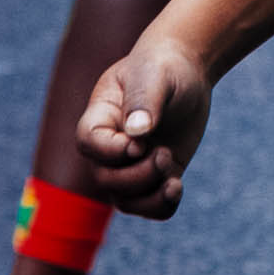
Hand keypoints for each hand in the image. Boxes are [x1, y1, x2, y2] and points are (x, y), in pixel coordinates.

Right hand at [76, 38, 211, 219]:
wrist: (184, 72)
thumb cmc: (163, 68)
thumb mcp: (155, 75)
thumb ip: (144, 100)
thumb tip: (137, 133)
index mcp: (99, 118)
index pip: (89, 144)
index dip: (110, 152)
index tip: (140, 143)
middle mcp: (109, 148)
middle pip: (106, 180)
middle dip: (137, 176)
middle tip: (165, 153)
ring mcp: (131, 165)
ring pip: (125, 201)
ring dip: (150, 197)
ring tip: (173, 176)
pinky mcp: (155, 175)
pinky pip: (150, 206)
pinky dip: (162, 206)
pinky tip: (176, 187)